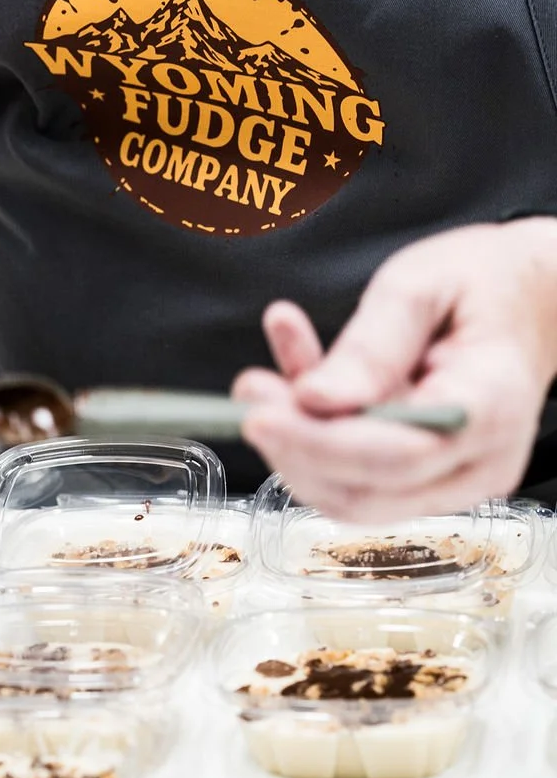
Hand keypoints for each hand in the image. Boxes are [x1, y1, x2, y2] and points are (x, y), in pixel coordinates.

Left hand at [232, 219, 556, 519]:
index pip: (398, 453)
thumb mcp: (420, 284)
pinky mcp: (430, 477)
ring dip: (296, 446)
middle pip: (370, 490)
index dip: (319, 442)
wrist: (529, 297)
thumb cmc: (483, 282)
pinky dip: (314, 436)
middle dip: (295, 448)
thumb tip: (314, 399)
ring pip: (355, 495)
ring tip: (260, 381)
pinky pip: (359, 474)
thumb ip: (371, 344)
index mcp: (491, 406)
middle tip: (249, 392)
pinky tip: (293, 374)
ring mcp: (458, 477)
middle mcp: (481, 460)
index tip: (258, 415)